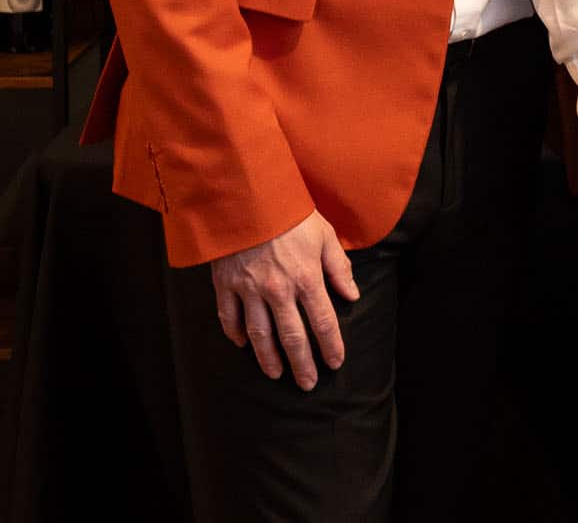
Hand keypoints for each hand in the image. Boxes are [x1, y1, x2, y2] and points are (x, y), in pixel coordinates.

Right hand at [208, 210, 359, 389]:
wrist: (246, 195)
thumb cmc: (290, 212)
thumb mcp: (324, 234)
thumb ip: (339, 267)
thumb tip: (352, 295)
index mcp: (306, 277)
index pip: (323, 321)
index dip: (331, 345)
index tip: (336, 363)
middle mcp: (278, 290)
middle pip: (293, 337)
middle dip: (302, 364)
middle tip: (308, 384)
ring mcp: (249, 290)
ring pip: (260, 335)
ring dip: (269, 358)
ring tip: (277, 374)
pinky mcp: (225, 284)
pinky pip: (229, 317)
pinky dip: (236, 334)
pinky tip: (243, 345)